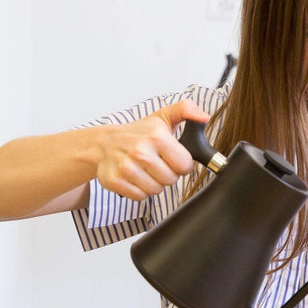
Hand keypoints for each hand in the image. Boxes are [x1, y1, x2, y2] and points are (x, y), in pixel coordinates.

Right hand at [95, 100, 209, 199]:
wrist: (103, 143)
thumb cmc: (137, 132)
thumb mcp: (163, 117)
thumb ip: (186, 110)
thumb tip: (204, 116)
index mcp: (156, 136)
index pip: (185, 165)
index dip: (180, 164)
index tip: (171, 157)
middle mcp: (141, 152)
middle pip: (171, 180)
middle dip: (167, 174)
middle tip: (157, 163)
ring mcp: (126, 167)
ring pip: (156, 190)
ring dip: (153, 183)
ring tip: (145, 169)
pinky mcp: (115, 181)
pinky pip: (140, 196)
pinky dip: (139, 190)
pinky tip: (135, 177)